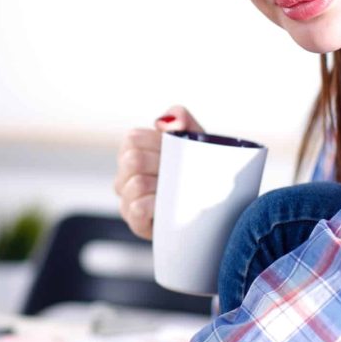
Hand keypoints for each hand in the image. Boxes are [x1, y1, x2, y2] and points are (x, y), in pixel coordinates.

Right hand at [113, 105, 202, 238]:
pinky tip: (170, 207)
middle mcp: (124, 175)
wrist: (216, 206)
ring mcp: (127, 199)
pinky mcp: (135, 222)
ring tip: (178, 192)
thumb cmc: (199, 168)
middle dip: (162, 165)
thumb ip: (181, 119)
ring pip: (137, 184)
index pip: (133, 139)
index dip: (157, 144)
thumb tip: (163, 121)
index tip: (177, 152)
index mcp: (133, 151)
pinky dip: (156, 205)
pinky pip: (137, 208)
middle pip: (133, 160)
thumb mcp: (195, 139)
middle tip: (181, 174)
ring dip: (162, 186)